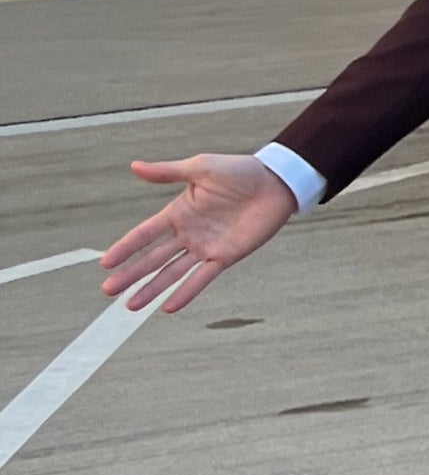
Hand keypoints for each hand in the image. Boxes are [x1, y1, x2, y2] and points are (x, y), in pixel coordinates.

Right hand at [100, 153, 298, 313]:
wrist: (277, 182)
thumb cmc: (241, 171)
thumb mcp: (201, 167)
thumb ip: (168, 172)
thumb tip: (134, 166)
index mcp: (178, 212)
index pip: (144, 234)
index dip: (125, 248)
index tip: (105, 263)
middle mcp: (188, 233)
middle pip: (153, 258)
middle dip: (131, 274)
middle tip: (108, 290)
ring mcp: (205, 246)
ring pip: (172, 272)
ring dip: (152, 289)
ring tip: (130, 306)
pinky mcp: (226, 255)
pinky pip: (202, 278)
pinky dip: (186, 292)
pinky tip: (169, 307)